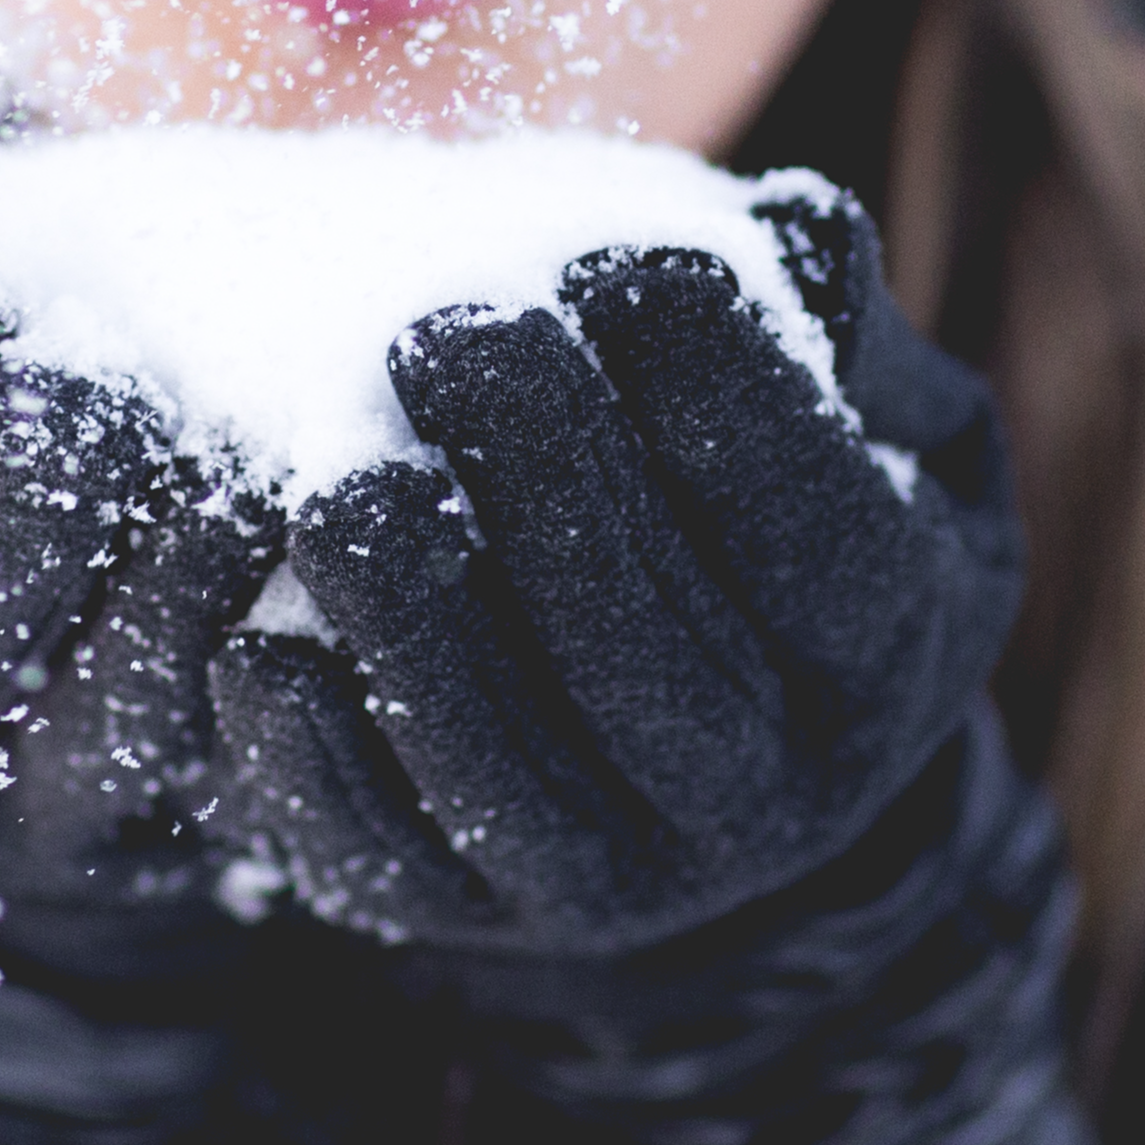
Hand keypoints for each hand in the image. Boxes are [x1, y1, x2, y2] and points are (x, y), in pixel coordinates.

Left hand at [201, 189, 1023, 962]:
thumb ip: (840, 335)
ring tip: (344, 480)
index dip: (723, 397)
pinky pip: (380, 854)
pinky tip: (259, 645)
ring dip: (412, 623)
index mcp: (885, 662)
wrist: (710, 753)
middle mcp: (762, 803)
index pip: (818, 534)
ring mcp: (608, 878)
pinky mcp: (459, 915)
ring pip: (501, 768)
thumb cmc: (789, 519)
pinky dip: (314, 759)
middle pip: (645, 651)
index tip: (622, 268)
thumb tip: (787, 229)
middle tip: (455, 335)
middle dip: (545, 484)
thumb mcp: (881, 430)